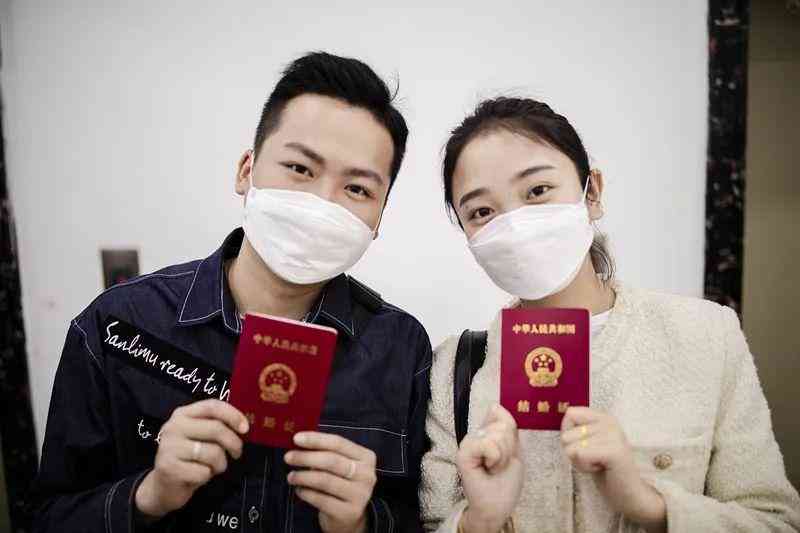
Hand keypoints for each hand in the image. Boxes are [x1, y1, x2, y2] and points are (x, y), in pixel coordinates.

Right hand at [135, 399, 248, 520]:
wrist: (163, 486)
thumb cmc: (188, 459)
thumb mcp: (200, 437)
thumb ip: (217, 426)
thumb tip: (244, 426)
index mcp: (183, 414)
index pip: (212, 406)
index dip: (233, 415)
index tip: (245, 428)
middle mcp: (174, 427)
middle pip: (216, 429)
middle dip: (234, 443)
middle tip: (237, 453)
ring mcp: (169, 447)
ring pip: (213, 452)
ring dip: (220, 464)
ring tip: (213, 468)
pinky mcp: (169, 467)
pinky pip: (203, 472)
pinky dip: (207, 477)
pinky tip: (197, 477)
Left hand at [285, 432, 376, 532]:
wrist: (349, 515)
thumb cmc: (340, 482)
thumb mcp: (339, 464)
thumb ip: (324, 452)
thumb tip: (300, 441)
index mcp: (365, 457)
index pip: (338, 443)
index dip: (316, 439)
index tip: (296, 438)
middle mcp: (366, 475)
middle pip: (331, 461)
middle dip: (306, 457)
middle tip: (288, 457)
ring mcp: (360, 495)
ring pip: (325, 480)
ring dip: (303, 476)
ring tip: (291, 476)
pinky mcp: (349, 512)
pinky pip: (321, 499)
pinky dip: (306, 493)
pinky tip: (299, 490)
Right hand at [456, 404, 522, 532]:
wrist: (497, 506)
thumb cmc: (506, 482)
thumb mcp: (514, 450)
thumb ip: (507, 426)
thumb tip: (494, 404)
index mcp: (487, 433)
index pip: (501, 416)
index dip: (511, 436)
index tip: (507, 454)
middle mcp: (476, 435)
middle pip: (503, 426)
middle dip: (508, 448)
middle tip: (500, 465)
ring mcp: (468, 443)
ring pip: (496, 434)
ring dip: (502, 456)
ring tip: (495, 468)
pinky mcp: (462, 453)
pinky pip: (486, 444)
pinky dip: (494, 458)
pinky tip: (488, 468)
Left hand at [561, 407, 665, 532]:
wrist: (628, 493)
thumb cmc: (604, 468)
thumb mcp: (587, 443)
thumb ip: (575, 429)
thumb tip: (565, 417)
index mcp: (604, 417)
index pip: (570, 414)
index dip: (568, 433)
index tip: (585, 446)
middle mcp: (610, 422)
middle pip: (566, 435)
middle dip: (574, 452)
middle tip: (594, 459)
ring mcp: (613, 435)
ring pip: (570, 447)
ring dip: (580, 462)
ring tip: (598, 464)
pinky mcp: (613, 451)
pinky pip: (579, 455)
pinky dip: (584, 467)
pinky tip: (600, 469)